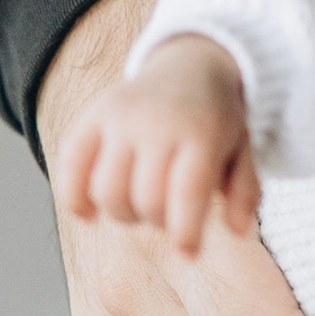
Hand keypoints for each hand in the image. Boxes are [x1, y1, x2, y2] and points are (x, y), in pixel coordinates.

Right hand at [56, 35, 259, 256]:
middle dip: (158, 221)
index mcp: (202, 132)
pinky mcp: (93, 114)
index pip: (187, 192)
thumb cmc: (217, 119)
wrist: (190, 64)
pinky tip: (89, 214)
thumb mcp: (243, 148)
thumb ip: (246, 191)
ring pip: (107, 191)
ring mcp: (122, 117)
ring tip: (140, 204)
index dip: (185, 232)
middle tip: (168, 212)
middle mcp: (159, 122)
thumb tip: (240, 232)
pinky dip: (73, 198)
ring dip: (123, 213)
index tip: (188, 252)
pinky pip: (69, 164)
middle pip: (146, 199)